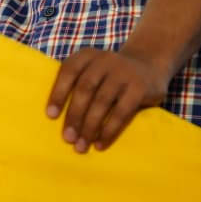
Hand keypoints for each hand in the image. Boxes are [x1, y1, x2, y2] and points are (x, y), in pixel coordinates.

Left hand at [45, 48, 169, 152]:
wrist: (149, 64)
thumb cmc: (111, 75)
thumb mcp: (94, 70)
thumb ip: (79, 84)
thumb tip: (58, 119)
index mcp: (87, 56)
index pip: (69, 71)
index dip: (58, 93)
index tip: (50, 116)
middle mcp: (104, 60)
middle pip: (85, 89)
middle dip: (74, 116)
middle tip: (67, 138)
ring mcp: (123, 73)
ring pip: (102, 102)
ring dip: (89, 127)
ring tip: (81, 146)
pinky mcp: (139, 88)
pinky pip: (121, 112)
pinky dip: (109, 130)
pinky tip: (100, 144)